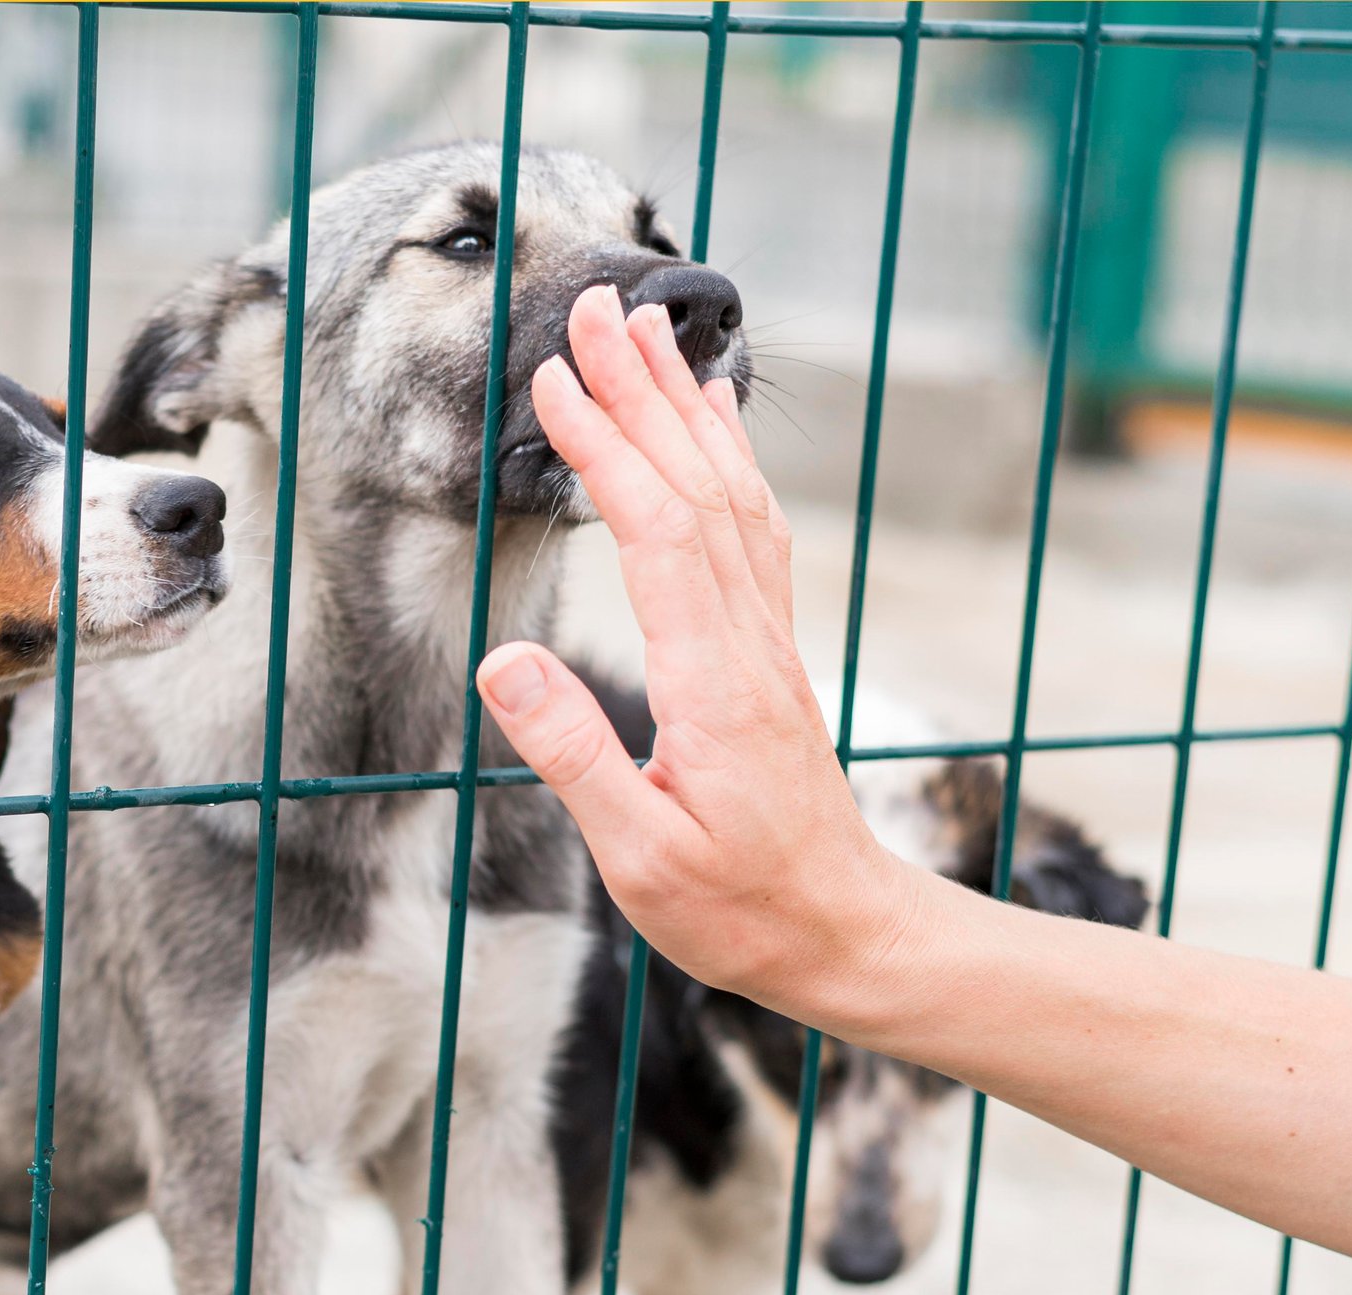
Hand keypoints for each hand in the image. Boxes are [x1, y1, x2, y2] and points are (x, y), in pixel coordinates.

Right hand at [475, 285, 928, 1024]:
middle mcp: (750, 642)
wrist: (847, 932)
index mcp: (712, 683)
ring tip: (646, 330)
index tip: (554, 380)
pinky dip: (729, 458)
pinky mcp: (772, 651)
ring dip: (685, 407)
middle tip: (594, 305)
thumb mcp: (641, 858)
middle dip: (642, 391)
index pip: (655, 535)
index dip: (605, 450)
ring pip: (732, 495)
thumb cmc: (741, 910)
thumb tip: (505, 661)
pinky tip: (711, 420)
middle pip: (697, 486)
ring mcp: (769, 641)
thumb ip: (576, 757)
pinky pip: (754, 528)